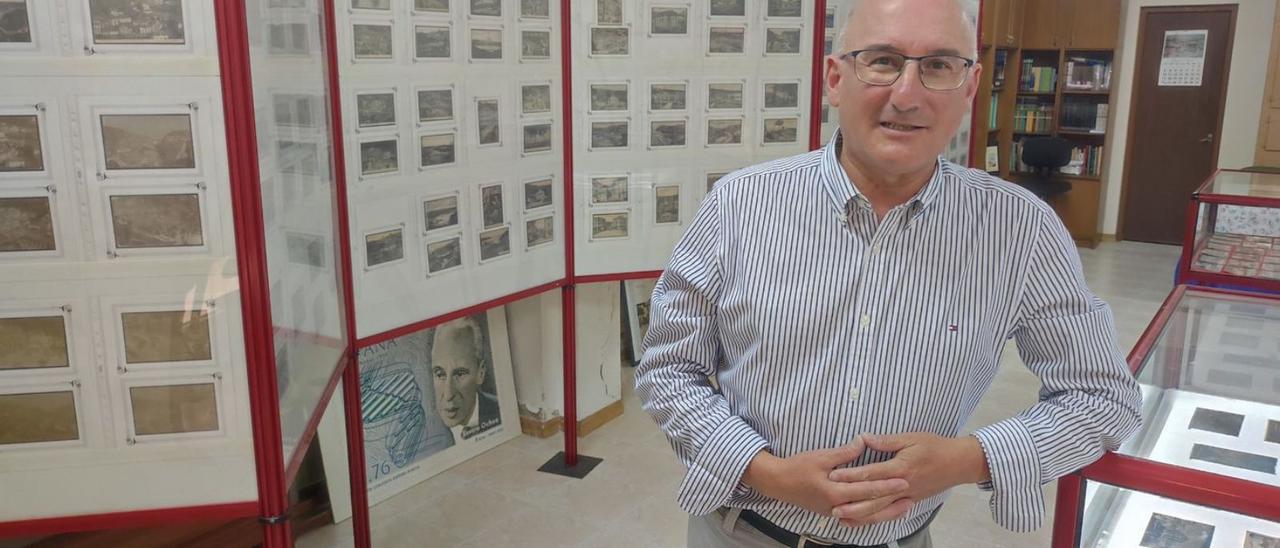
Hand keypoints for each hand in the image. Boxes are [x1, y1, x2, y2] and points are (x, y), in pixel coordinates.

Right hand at [742, 436, 910, 520]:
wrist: (778, 483)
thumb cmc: (797, 467)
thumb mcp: (821, 456)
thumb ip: (845, 452)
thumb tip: (864, 441)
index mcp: (835, 492)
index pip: (867, 489)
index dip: (887, 484)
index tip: (904, 480)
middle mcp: (837, 506)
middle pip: (870, 506)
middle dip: (891, 500)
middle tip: (911, 495)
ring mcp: (834, 511)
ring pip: (865, 516)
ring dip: (885, 512)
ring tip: (904, 507)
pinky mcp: (832, 512)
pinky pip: (856, 517)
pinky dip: (871, 515)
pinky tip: (882, 512)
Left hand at [827, 433, 989, 525]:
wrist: (959, 463)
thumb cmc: (935, 447)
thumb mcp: (911, 438)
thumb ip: (886, 441)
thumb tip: (863, 437)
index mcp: (901, 467)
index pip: (871, 473)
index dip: (851, 475)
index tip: (834, 476)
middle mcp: (902, 486)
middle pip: (874, 498)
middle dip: (852, 502)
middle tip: (832, 505)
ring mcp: (907, 496)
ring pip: (881, 510)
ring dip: (860, 516)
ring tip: (842, 518)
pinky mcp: (911, 502)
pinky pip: (890, 514)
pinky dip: (876, 519)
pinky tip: (862, 521)